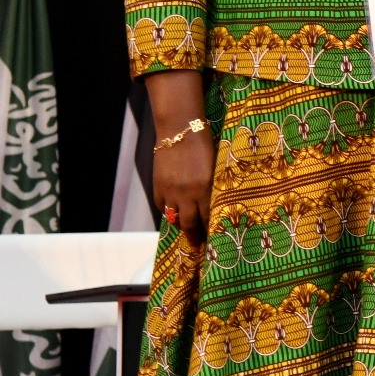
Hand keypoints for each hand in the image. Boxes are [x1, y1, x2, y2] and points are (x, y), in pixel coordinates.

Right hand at [153, 129, 214, 244]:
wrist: (181, 129)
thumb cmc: (205, 145)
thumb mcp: (215, 169)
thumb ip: (212, 188)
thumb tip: (212, 206)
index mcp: (205, 189)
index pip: (209, 217)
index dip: (211, 231)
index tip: (215, 241)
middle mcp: (187, 193)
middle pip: (190, 223)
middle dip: (195, 237)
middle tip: (199, 246)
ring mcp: (170, 190)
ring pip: (175, 217)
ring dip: (181, 226)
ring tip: (188, 233)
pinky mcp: (158, 185)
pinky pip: (162, 206)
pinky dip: (168, 212)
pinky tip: (174, 214)